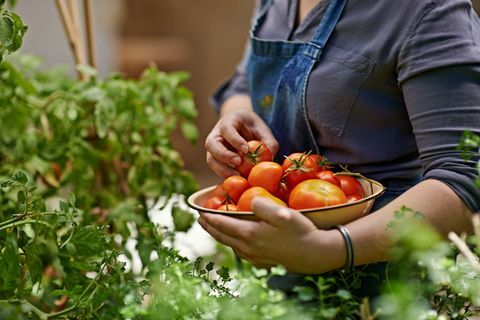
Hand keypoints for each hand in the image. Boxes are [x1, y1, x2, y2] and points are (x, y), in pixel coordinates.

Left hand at [198, 197, 335, 273]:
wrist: (315, 254)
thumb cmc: (300, 231)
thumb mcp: (283, 213)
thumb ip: (263, 204)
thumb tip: (248, 199)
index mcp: (249, 234)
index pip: (222, 224)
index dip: (209, 217)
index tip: (199, 211)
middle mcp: (248, 248)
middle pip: (222, 236)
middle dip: (209, 227)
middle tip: (200, 219)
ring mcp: (255, 257)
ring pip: (231, 245)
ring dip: (220, 236)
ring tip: (215, 228)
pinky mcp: (263, 262)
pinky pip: (241, 252)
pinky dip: (233, 244)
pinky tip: (236, 241)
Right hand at [205, 107, 277, 177]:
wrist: (244, 128)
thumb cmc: (253, 128)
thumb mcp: (263, 130)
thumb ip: (268, 142)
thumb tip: (269, 158)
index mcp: (228, 121)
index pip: (226, 129)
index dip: (235, 139)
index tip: (246, 149)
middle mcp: (216, 134)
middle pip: (211, 144)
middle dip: (224, 155)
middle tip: (238, 162)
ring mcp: (214, 148)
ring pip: (211, 159)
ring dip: (222, 169)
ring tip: (238, 176)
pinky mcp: (216, 161)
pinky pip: (217, 169)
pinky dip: (226, 175)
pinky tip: (238, 180)